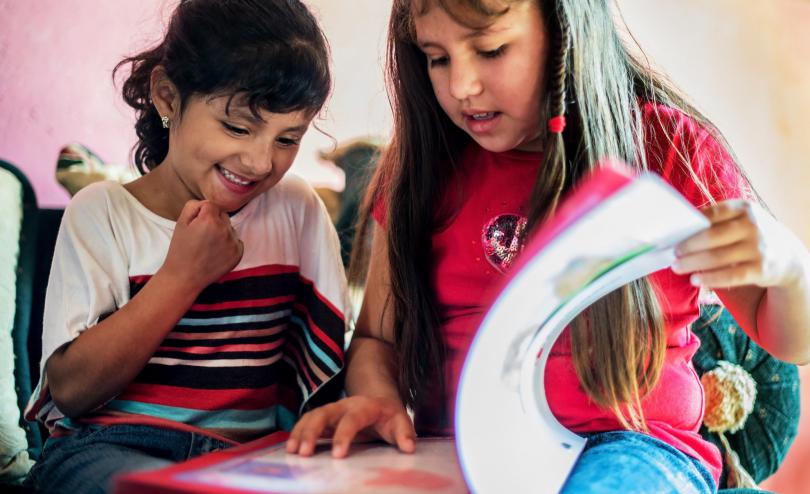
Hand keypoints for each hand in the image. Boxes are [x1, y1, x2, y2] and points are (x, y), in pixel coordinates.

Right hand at [161, 200, 243, 289]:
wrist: (185, 277)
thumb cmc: (181, 249)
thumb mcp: (180, 222)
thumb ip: (194, 205)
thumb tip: (207, 204)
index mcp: (210, 220)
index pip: (211, 205)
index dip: (201, 214)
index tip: (195, 226)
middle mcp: (225, 229)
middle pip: (223, 216)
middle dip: (214, 222)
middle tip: (201, 237)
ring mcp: (234, 242)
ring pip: (229, 228)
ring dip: (221, 233)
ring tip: (208, 247)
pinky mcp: (239, 253)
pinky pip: (236, 241)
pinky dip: (229, 245)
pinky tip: (216, 253)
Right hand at [286, 396, 415, 457]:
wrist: (379, 400)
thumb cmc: (389, 416)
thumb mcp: (400, 421)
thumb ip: (405, 434)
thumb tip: (409, 447)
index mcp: (365, 406)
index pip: (352, 419)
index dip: (343, 435)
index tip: (337, 455)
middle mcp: (344, 405)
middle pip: (324, 413)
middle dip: (312, 431)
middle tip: (304, 453)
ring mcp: (332, 410)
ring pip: (312, 416)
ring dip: (300, 432)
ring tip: (292, 451)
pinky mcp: (324, 417)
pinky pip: (307, 422)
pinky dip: (297, 433)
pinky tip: (290, 448)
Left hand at [673, 200, 805, 288]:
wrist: (787, 256)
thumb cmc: (751, 235)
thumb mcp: (741, 220)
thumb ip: (716, 221)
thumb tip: (679, 230)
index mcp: (744, 208)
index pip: (712, 214)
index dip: (690, 225)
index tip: (673, 235)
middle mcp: (753, 226)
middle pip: (711, 237)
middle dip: (687, 246)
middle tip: (673, 253)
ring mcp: (758, 248)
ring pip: (717, 257)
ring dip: (692, 264)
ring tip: (677, 267)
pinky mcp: (760, 269)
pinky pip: (729, 276)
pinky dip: (709, 278)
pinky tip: (695, 280)